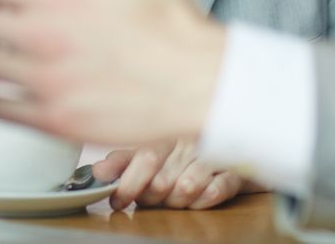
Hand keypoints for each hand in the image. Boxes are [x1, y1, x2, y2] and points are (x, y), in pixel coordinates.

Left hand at [93, 140, 244, 210]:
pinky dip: (206, 197)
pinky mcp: (238, 169)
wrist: (238, 146)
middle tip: (148, 200)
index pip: (145, 156)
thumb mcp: (154, 153)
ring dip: (176, 200)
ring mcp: (214, 154)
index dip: (129, 181)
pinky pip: (220, 187)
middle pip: (162, 178)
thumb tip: (97, 172)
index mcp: (168, 134)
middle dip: (150, 196)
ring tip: (174, 199)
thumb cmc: (189, 153)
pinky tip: (198, 199)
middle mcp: (190, 142)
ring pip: (187, 185)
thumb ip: (126, 161)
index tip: (118, 199)